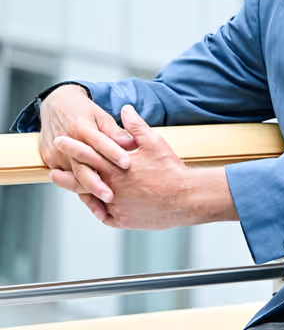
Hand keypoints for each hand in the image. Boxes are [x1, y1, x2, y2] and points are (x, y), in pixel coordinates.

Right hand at [39, 85, 134, 200]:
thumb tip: (132, 144)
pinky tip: (95, 208)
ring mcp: (56, 154)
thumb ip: (116, 132)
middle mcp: (66, 142)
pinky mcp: (51, 162)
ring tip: (103, 211)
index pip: (98, 142)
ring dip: (88, 196)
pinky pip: (68, 182)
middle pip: (82, 166)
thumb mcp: (100, 116)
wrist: (55, 106)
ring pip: (74, 179)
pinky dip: (81, 195)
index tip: (127, 164)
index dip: (113, 153)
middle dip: (96, 183)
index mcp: (81, 126)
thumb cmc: (82, 111)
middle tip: (111, 196)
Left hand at [51, 105, 237, 229]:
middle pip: (83, 179)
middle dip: (66, 174)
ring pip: (92, 199)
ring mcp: (116, 206)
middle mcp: (112, 187)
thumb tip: (125, 109)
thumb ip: (135, 127)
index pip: (89, 153)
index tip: (61, 140)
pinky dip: (101, 210)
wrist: (185, 198)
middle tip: (53, 171)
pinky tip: (98, 205)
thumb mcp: (154, 143)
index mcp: (117, 167)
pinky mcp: (124, 220)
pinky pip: (106, 216)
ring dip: (80, 192)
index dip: (73, 146)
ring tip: (72, 189)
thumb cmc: (171, 170)